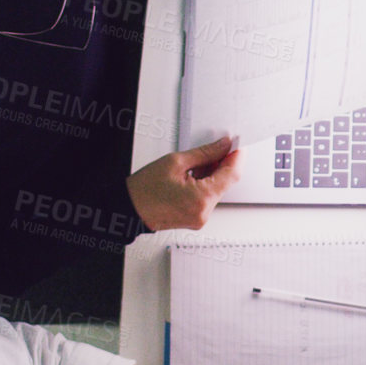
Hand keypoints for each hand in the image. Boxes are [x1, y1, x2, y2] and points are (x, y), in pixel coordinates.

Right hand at [126, 135, 240, 230]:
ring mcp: (200, 218)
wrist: (128, 209)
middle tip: (218, 147)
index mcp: (201, 198)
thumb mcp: (176, 162)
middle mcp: (204, 212)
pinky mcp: (196, 219)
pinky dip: (205, 185)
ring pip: (217, 190)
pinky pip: (208, 198)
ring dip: (213, 174)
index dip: (236, 157)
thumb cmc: (144, 189)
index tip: (237, 145)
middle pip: (225, 183)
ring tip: (197, 162)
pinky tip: (195, 174)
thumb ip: (204, 153)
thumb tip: (222, 146)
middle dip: (224, 164)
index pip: (231, 175)